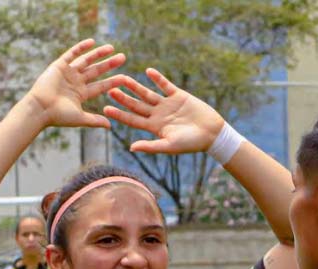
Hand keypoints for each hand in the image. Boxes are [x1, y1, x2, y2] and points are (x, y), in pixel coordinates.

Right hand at [26, 39, 126, 128]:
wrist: (40, 109)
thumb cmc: (58, 116)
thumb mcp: (80, 118)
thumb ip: (95, 120)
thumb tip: (110, 126)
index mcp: (81, 94)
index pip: (101, 85)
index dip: (113, 81)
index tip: (126, 77)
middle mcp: (75, 82)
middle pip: (96, 71)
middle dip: (109, 64)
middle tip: (123, 57)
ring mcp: (67, 73)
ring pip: (86, 60)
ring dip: (98, 54)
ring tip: (112, 48)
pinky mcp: (59, 66)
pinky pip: (71, 54)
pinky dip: (81, 47)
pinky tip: (92, 41)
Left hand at [103, 68, 224, 154]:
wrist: (212, 133)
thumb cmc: (192, 143)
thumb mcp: (170, 146)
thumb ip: (151, 146)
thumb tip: (131, 148)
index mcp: (155, 127)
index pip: (133, 120)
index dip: (120, 114)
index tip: (105, 109)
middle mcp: (158, 115)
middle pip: (137, 105)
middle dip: (123, 98)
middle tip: (109, 89)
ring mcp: (168, 104)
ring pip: (148, 94)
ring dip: (135, 86)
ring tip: (123, 78)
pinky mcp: (179, 96)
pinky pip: (165, 85)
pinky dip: (158, 78)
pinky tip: (148, 71)